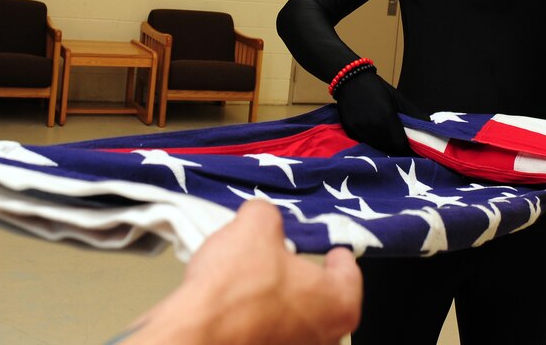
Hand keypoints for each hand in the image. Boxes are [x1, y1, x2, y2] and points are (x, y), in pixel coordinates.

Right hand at [122, 200, 361, 344]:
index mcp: (338, 303)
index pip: (349, 272)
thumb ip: (267, 214)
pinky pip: (270, 332)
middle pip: (321, 296)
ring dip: (279, 299)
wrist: (196, 332)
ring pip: (295, 317)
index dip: (337, 253)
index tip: (333, 249)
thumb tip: (262, 216)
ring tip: (252, 278)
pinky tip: (237, 302)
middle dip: (302, 276)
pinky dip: (259, 318)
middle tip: (283, 256)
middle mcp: (324, 336)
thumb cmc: (234, 291)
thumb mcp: (255, 225)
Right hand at [334, 71, 424, 155]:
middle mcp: (373, 127)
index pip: (400, 144)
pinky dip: (372, 141)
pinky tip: (375, 134)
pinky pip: (365, 141)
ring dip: (384, 146)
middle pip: (388, 148)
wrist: (350, 80)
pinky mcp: (350, 130)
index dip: (406, 148)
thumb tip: (430, 125)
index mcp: (387, 118)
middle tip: (401, 144)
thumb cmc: (377, 87)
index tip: (411, 147)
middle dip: (396, 148)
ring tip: (388, 140)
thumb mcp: (397, 98)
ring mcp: (360, 129)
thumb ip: (413, 114)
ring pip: (376, 146)